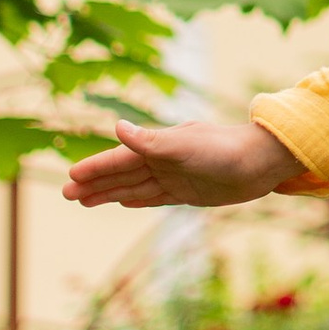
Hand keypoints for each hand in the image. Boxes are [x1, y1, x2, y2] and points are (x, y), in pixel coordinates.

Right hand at [62, 117, 310, 209]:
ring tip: (84, 201)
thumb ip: (150, 141)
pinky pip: (154, 197)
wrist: (262, 162)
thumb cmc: (225, 150)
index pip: (119, 160)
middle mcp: (163, 160)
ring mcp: (175, 176)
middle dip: (94, 184)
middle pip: (121, 175)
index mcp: (159, 147)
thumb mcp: (184, 146)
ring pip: (134, 187)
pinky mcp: (189, 192)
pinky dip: (136, 198)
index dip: (95, 169)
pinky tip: (123, 202)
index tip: (70, 178)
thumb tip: (117, 127)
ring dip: (109, 193)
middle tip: (66, 194)